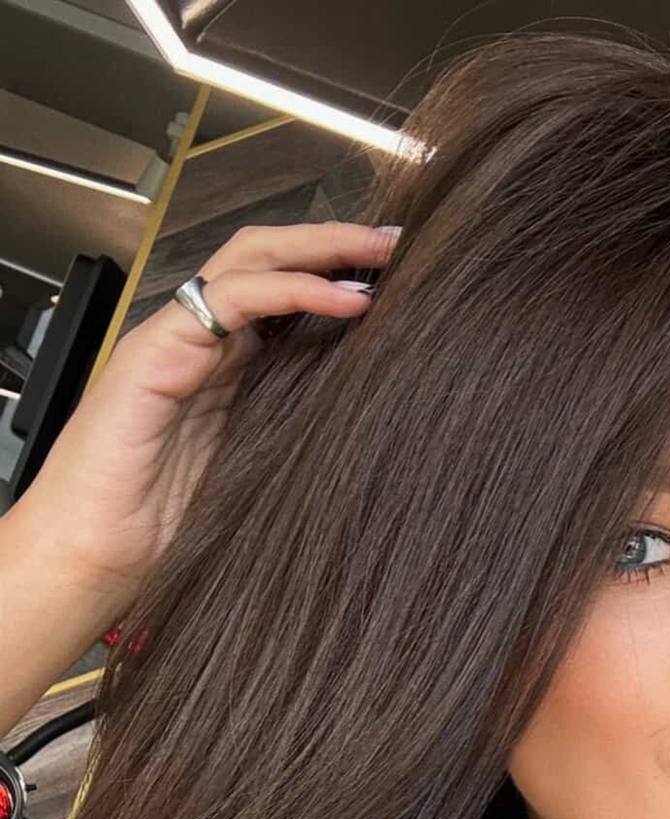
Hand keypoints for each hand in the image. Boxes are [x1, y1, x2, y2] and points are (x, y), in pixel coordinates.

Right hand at [12, 220, 399, 601]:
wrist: (98, 557)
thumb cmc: (174, 525)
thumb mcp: (266, 464)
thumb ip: (303, 423)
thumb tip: (376, 410)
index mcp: (230, 363)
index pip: (285, 287)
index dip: (339, 271)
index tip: (402, 271)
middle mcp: (204, 339)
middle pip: (270, 257)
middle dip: (337, 242)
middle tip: (400, 243)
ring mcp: (178, 339)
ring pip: (250, 260)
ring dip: (321, 249)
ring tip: (381, 252)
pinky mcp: (158, 352)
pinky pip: (230, 300)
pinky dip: (293, 290)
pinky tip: (346, 301)